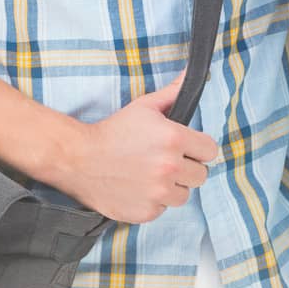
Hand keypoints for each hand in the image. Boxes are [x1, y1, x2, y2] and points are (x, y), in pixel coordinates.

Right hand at [57, 69, 219, 222]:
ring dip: (172, 187)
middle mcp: (170, 167)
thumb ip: (173, 93)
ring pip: (184, 195)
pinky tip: (138, 188)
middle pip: (201, 175)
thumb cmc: (112, 131)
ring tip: (151, 175)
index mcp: (174, 139)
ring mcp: (159, 193)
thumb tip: (194, 75)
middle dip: (187, 168)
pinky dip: (154, 201)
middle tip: (165, 161)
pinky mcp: (147, 212)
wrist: (79, 158)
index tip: (185, 148)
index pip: (210, 150)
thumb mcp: (144, 107)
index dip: (198, 148)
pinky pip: (163, 209)